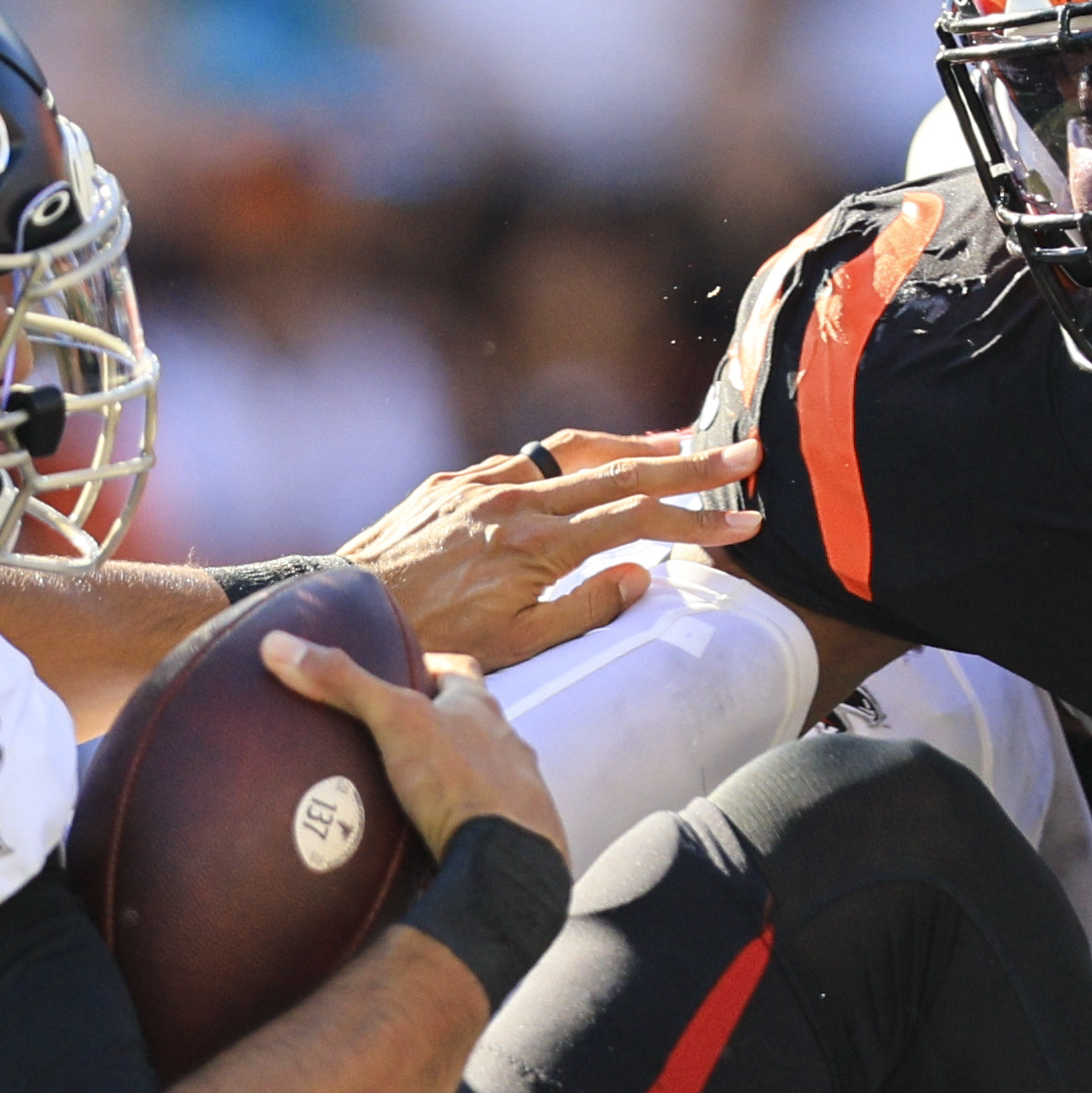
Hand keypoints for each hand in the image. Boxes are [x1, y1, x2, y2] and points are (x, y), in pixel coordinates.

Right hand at [262, 635, 569, 866]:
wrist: (508, 863)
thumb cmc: (458, 782)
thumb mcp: (395, 720)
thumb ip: (343, 683)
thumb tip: (279, 644)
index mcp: (483, 710)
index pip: (459, 672)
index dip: (431, 668)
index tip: (401, 672)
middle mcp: (508, 745)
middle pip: (471, 725)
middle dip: (436, 727)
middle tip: (392, 736)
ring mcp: (518, 793)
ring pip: (481, 774)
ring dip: (449, 777)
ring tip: (405, 791)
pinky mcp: (516, 838)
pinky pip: (484, 822)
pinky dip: (459, 822)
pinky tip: (431, 836)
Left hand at [336, 430, 764, 669]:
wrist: (345, 615)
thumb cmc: (432, 644)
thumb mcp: (517, 645)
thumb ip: (586, 607)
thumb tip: (642, 575)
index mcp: (535, 544)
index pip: (638, 520)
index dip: (698, 521)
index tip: (747, 523)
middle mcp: (511, 500)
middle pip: (620, 468)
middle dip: (691, 463)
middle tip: (745, 452)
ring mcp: (478, 483)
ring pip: (571, 450)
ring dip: (632, 447)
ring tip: (680, 447)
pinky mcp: (451, 483)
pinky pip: (524, 461)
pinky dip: (569, 460)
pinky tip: (590, 468)